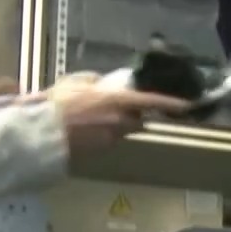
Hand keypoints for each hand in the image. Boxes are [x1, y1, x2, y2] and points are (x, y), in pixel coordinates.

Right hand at [47, 72, 192, 157]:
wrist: (43, 133)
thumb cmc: (58, 103)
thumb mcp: (75, 82)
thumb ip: (95, 81)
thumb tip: (102, 84)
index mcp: (117, 101)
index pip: (152, 101)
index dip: (171, 103)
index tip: (187, 106)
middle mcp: (121, 121)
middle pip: (138, 119)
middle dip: (133, 114)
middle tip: (117, 106)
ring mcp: (112, 138)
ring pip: (124, 130)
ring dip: (117, 124)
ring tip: (93, 117)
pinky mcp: (102, 150)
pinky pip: (110, 139)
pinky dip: (104, 133)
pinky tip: (86, 129)